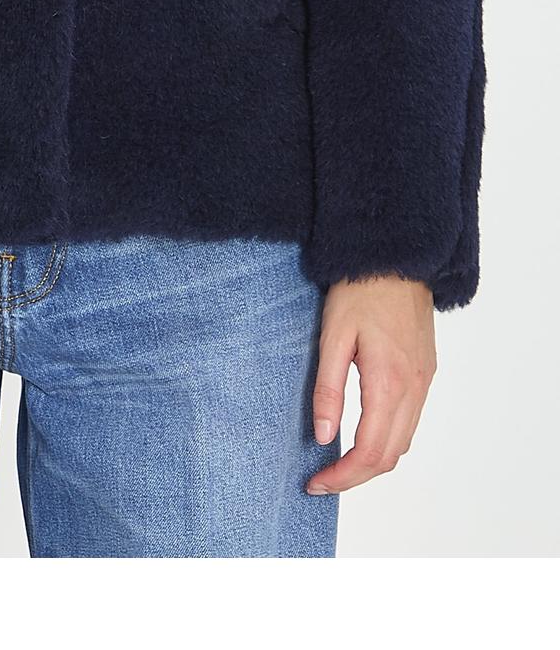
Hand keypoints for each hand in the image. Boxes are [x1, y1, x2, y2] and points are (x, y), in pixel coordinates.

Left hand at [307, 274, 435, 495]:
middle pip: (389, 456)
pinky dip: (388, 440)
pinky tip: (363, 434)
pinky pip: (410, 421)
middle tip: (322, 480)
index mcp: (389, 383)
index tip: (316, 483)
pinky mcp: (426, 373)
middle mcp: (413, 389)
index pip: (370, 452)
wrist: (397, 259)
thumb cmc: (360, 291)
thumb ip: (327, 389)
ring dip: (373, 461)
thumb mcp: (332, 336)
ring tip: (338, 463)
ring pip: (403, 442)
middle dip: (356, 477)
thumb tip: (324, 436)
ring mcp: (424, 382)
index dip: (343, 476)